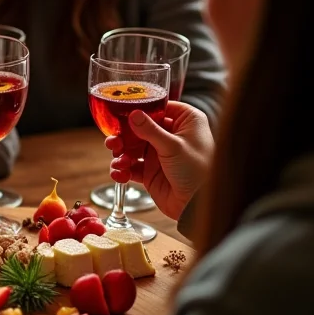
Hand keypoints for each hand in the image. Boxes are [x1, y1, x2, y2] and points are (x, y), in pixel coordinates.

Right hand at [106, 101, 213, 220]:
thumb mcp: (173, 146)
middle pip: (140, 128)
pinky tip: (120, 173)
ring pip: (132, 148)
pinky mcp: (151, 172)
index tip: (123, 114)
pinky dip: (123, 170)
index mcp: (185, 121)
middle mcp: (172, 135)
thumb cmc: (199, 172)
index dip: (140, 111)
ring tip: (118, 160)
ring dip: (121, 153)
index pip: (159, 108)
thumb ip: (150, 130)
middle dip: (124, 135)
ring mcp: (159, 154)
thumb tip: (134, 114)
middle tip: (114, 141)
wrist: (198, 206)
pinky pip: (131, 167)